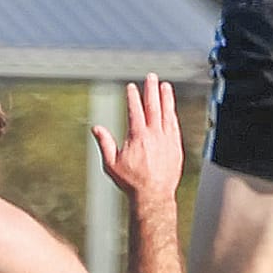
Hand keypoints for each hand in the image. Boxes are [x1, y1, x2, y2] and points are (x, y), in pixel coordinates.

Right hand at [92, 74, 183, 199]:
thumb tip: (96, 128)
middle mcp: (154, 135)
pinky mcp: (176, 146)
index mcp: (138, 137)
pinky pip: (175, 125)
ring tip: (164, 85)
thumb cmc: (131, 182)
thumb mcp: (112, 164)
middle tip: (151, 77)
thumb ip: (105, 143)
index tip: (132, 87)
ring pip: (167, 113)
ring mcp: (167, 139)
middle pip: (153, 107)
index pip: (136, 111)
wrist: (154, 195)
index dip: (133, 97)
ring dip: (165, 98)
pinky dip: (172, 114)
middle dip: (151, 90)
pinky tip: (171, 107)